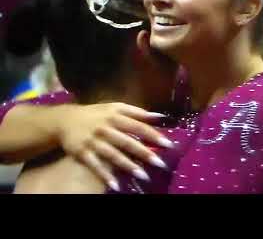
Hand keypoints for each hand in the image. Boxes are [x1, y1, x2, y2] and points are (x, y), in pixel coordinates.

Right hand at [57, 103, 173, 191]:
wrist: (65, 119)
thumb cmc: (97, 114)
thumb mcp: (115, 107)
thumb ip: (137, 112)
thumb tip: (160, 116)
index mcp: (115, 116)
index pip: (137, 126)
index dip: (153, 135)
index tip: (168, 144)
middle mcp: (105, 128)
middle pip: (127, 142)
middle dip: (144, 153)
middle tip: (161, 163)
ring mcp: (93, 141)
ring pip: (113, 155)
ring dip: (128, 166)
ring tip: (144, 176)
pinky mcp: (82, 152)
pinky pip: (95, 165)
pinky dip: (104, 175)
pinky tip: (116, 185)